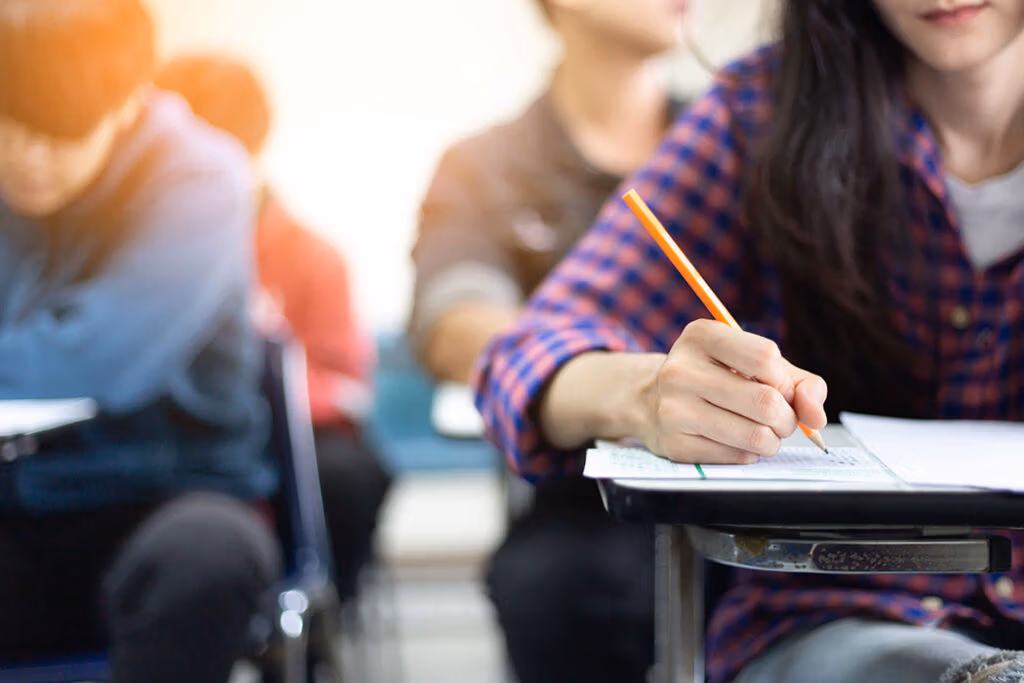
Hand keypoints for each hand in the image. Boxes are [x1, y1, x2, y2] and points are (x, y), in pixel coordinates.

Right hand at [640, 319, 827, 463]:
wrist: (654, 401)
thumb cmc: (719, 378)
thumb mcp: (756, 365)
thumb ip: (800, 384)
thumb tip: (815, 418)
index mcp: (702, 336)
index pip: (766, 358)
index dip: (785, 381)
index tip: (779, 388)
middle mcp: (681, 369)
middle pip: (765, 402)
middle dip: (787, 419)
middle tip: (781, 420)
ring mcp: (674, 408)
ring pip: (755, 436)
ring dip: (772, 441)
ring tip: (764, 433)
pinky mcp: (674, 444)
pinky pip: (737, 457)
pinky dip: (748, 454)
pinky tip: (735, 441)